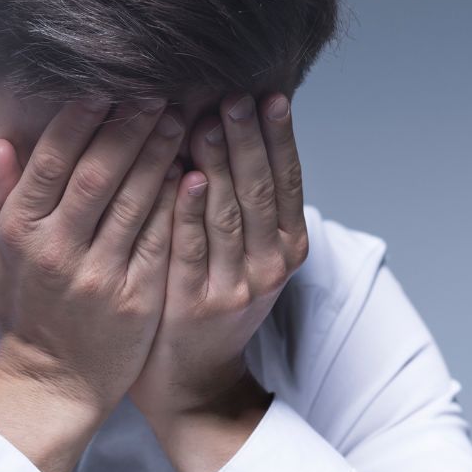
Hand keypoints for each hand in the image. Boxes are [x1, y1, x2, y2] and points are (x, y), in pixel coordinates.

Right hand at [0, 97, 186, 471]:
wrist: (52, 381)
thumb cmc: (19, 307)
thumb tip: (1, 143)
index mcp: (19, 233)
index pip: (52, 162)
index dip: (80, 121)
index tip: (105, 89)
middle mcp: (58, 251)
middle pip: (99, 173)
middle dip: (130, 127)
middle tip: (157, 93)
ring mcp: (100, 276)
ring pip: (137, 200)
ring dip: (161, 154)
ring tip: (182, 120)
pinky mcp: (137, 298)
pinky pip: (163, 238)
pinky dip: (178, 202)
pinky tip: (194, 172)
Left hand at [130, 91, 306, 459]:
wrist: (191, 379)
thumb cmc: (209, 299)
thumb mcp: (243, 251)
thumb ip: (243, 199)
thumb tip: (237, 123)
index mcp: (287, 246)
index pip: (286, 179)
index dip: (279, 136)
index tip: (268, 92)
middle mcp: (271, 266)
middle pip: (261, 189)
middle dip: (249, 137)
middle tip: (234, 92)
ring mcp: (236, 287)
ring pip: (231, 214)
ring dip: (221, 163)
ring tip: (209, 118)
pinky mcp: (198, 305)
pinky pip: (194, 249)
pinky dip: (190, 212)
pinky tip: (185, 177)